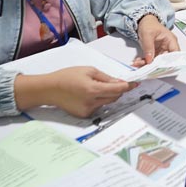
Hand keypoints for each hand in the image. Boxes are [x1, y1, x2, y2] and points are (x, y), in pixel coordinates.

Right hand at [16, 66, 136, 117]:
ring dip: (108, 95)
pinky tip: (88, 94)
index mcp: (93, 90)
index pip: (117, 90)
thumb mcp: (88, 71)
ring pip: (107, 102)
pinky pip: (99, 107)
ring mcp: (88, 111)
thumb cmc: (67, 76)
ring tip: (95, 86)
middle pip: (114, 97)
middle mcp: (92, 103)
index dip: (127, 86)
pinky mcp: (84, 115)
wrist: (50, 89)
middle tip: (115, 82)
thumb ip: (106, 78)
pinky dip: (99, 100)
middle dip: (118, 89)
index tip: (135, 84)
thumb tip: (120, 82)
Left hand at [134, 14, 179, 65]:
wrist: (143, 22)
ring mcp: (162, 50)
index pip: (175, 54)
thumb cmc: (149, 25)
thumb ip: (149, 47)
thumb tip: (149, 59)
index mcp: (171, 40)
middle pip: (165, 60)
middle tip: (147, 67)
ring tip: (139, 63)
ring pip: (157, 62)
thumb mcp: (148, 35)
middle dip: (155, 65)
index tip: (161, 66)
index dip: (170, 62)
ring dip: (147, 64)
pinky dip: (144, 62)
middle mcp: (168, 47)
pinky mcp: (155, 53)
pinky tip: (138, 61)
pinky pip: (151, 60)